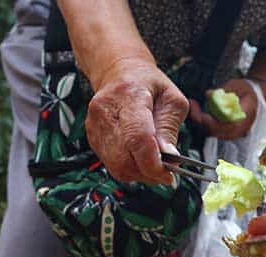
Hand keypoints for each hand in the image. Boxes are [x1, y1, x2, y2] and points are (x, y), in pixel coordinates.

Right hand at [85, 57, 188, 184]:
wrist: (120, 73)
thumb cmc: (150, 86)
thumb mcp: (172, 100)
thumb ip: (170, 128)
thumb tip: (169, 156)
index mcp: (128, 95)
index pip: (137, 138)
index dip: (153, 163)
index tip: (169, 174)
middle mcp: (106, 111)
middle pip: (124, 158)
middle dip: (149, 173)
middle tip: (166, 172)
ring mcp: (95, 126)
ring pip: (117, 167)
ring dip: (140, 174)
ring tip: (155, 164)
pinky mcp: (92, 138)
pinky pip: (112, 165)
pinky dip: (130, 169)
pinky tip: (141, 158)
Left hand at [188, 78, 258, 140]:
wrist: (254, 97)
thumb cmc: (246, 90)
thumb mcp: (237, 85)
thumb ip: (225, 90)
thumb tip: (208, 94)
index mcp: (246, 118)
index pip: (228, 126)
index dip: (213, 123)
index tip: (201, 114)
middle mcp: (240, 130)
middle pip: (217, 132)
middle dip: (201, 121)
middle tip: (192, 105)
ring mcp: (233, 133)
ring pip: (213, 132)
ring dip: (200, 121)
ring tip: (194, 105)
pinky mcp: (226, 132)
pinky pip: (212, 130)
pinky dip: (203, 122)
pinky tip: (199, 111)